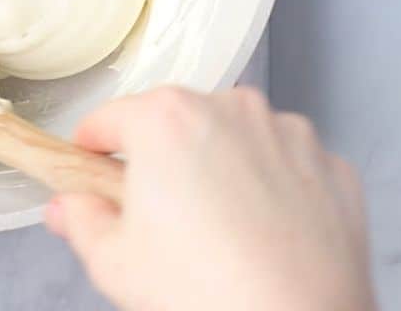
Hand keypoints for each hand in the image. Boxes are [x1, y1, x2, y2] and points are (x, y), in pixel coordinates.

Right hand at [47, 87, 374, 310]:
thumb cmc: (208, 295)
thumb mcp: (115, 263)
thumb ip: (82, 221)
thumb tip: (70, 208)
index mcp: (166, 119)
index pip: (109, 118)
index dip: (92, 146)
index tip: (92, 166)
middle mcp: (230, 108)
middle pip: (177, 122)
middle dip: (162, 158)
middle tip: (157, 215)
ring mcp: (287, 133)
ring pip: (236, 138)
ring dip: (222, 167)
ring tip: (218, 230)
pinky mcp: (331, 166)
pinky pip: (288, 165)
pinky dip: (274, 188)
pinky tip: (264, 233)